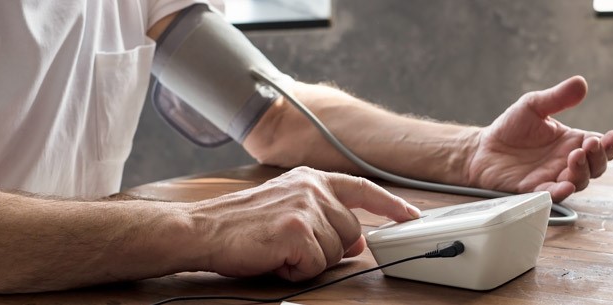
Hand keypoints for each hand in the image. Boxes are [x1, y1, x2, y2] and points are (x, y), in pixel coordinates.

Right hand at [190, 166, 419, 280]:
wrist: (202, 229)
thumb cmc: (241, 222)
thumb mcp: (288, 209)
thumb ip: (325, 218)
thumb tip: (356, 243)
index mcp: (311, 178)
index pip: (363, 188)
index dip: (391, 204)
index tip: (410, 216)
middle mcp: (313, 187)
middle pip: (352, 233)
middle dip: (329, 248)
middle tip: (293, 246)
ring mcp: (306, 207)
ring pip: (337, 252)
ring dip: (310, 260)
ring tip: (280, 249)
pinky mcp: (297, 230)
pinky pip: (316, 265)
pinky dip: (297, 270)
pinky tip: (275, 257)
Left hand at [468, 76, 612, 201]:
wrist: (482, 147)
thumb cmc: (510, 128)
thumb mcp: (533, 106)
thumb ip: (556, 97)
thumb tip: (580, 83)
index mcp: (571, 142)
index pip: (601, 146)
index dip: (611, 144)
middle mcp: (566, 162)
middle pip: (596, 166)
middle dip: (598, 157)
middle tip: (590, 145)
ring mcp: (552, 177)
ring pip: (579, 182)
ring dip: (582, 171)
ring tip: (574, 156)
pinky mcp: (534, 190)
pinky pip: (552, 195)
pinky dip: (561, 192)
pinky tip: (565, 186)